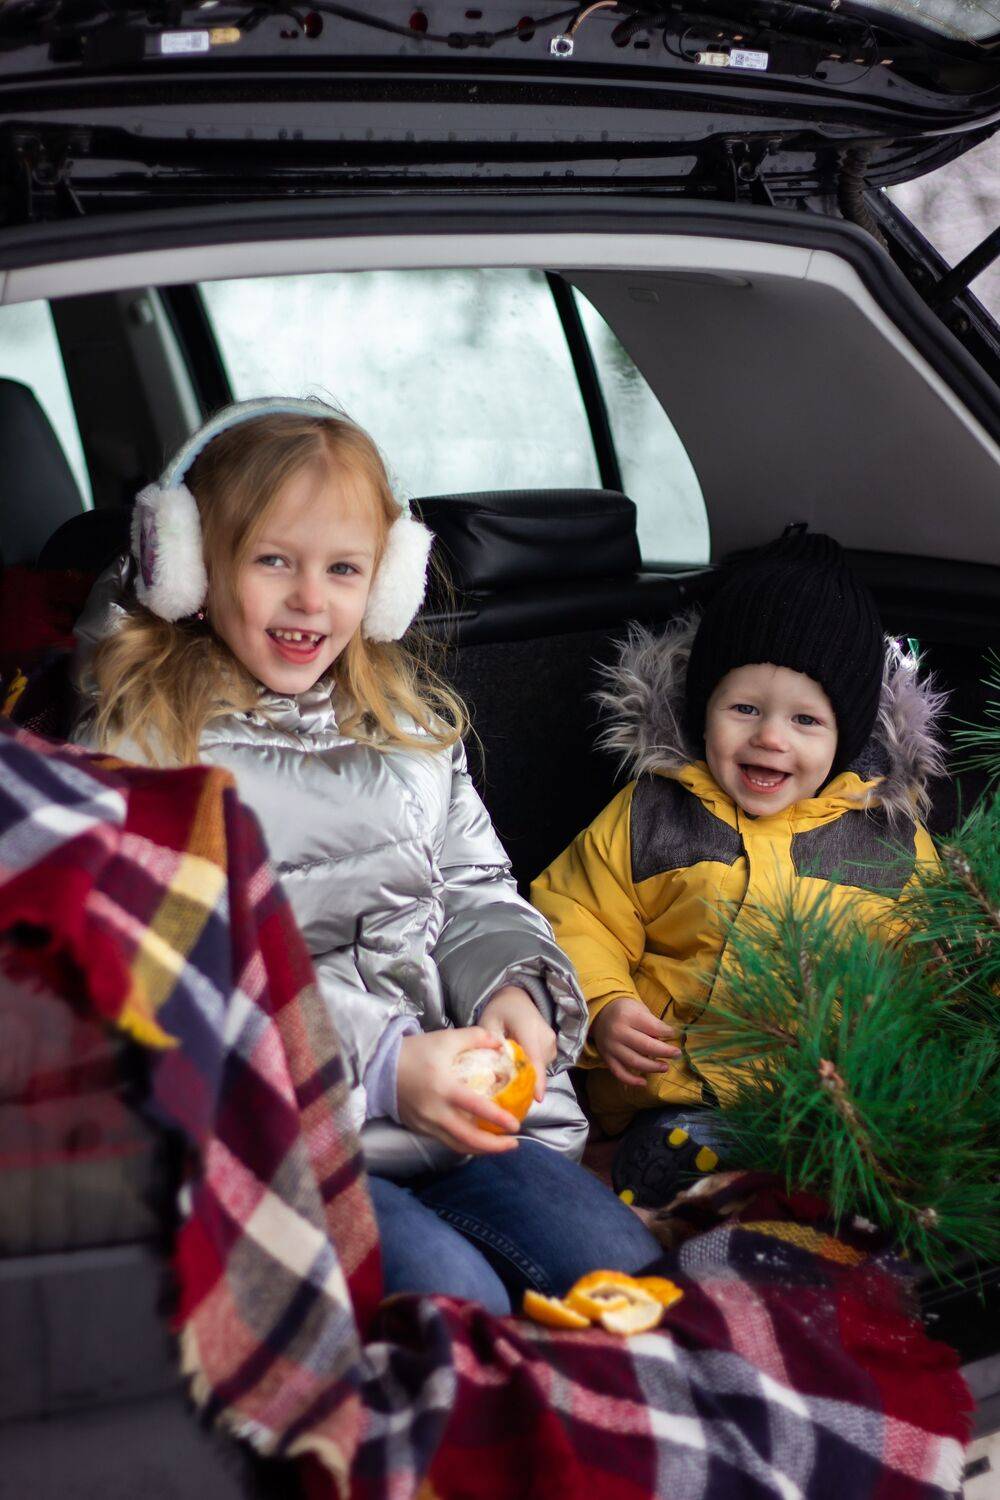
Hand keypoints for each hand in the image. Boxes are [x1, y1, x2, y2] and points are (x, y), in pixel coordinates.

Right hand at [396, 1027, 520, 1154]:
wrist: (379, 1066)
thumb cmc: (414, 1052)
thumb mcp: (445, 1039)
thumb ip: (474, 1037)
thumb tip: (499, 1042)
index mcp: (443, 1088)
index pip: (475, 1107)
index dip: (496, 1118)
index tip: (515, 1125)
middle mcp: (434, 1111)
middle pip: (467, 1138)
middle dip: (493, 1146)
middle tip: (514, 1143)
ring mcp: (425, 1124)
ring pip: (456, 1145)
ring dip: (480, 1149)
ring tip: (499, 1146)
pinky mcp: (419, 1129)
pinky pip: (445, 1141)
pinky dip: (463, 1143)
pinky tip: (476, 1139)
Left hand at [480, 984, 557, 1101]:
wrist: (516, 999)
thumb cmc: (499, 1011)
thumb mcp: (487, 1023)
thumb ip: (490, 1044)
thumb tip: (493, 1068)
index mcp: (528, 1027)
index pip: (535, 1057)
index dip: (537, 1079)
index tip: (538, 1099)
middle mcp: (545, 1036)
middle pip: (537, 1067)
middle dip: (523, 1081)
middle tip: (503, 1088)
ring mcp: (552, 1042)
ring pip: (540, 1068)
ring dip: (526, 1073)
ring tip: (508, 1071)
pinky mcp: (553, 1048)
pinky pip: (541, 1065)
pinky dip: (530, 1068)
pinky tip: (518, 1063)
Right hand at [590, 997, 681, 1087]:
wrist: (600, 1014)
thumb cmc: (625, 1011)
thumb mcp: (639, 1009)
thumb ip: (652, 1024)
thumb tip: (666, 1041)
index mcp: (628, 1016)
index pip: (653, 1027)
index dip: (668, 1032)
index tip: (675, 1034)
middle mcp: (618, 1032)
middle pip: (646, 1046)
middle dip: (665, 1051)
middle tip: (677, 1054)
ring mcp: (611, 1047)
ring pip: (634, 1062)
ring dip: (653, 1067)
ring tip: (665, 1067)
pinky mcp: (606, 1058)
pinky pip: (619, 1073)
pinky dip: (632, 1081)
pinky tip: (644, 1082)